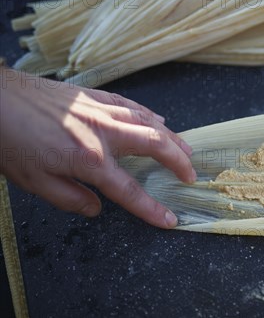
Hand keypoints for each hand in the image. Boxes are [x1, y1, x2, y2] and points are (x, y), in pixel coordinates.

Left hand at [0, 68, 195, 227]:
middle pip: (155, 146)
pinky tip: (159, 120)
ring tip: (187, 149)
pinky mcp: (94, 97)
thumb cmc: (10, 140)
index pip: (130, 191)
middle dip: (178, 162)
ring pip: (149, 123)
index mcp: (90, 160)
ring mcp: (101, 111)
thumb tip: (95, 209)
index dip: (151, 209)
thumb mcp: (34, 181)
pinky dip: (150, 115)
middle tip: (191, 175)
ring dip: (172, 137)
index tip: (169, 220)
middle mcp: (103, 133)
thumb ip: (70, 199)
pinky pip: (132, 105)